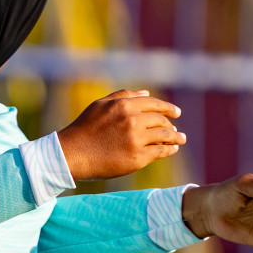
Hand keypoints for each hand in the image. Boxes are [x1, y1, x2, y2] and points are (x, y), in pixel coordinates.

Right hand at [55, 89, 184, 180]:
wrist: (72, 154)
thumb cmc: (83, 129)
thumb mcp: (100, 105)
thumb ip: (124, 96)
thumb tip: (147, 94)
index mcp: (124, 105)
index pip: (154, 104)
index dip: (167, 108)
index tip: (176, 113)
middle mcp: (133, 120)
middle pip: (161, 120)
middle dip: (171, 124)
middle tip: (175, 129)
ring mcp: (136, 139)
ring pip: (165, 136)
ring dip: (175, 137)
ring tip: (180, 139)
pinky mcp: (137, 157)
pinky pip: (160, 151)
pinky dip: (169, 149)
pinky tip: (172, 149)